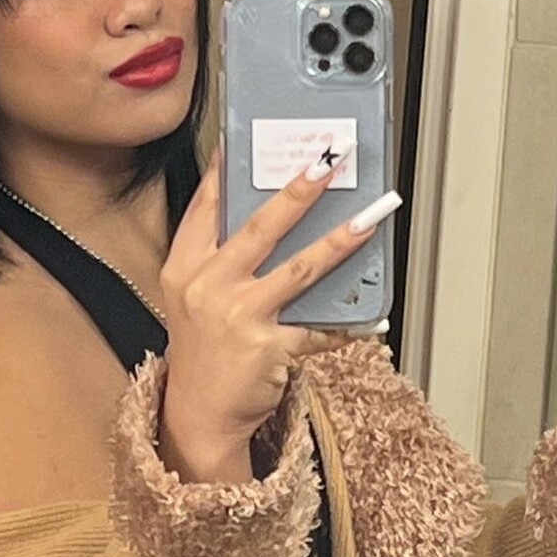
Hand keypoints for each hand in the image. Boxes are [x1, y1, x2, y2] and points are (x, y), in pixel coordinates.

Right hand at [157, 152, 392, 474]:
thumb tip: (272, 220)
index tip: (246, 140)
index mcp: (184, 268)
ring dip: (337, 240)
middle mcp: (207, 287)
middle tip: (327, 161)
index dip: (227, 173)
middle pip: (259, 228)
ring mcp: (237, 316)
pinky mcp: (267, 347)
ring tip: (368, 218)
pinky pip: (317, 328)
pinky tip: (371, 316)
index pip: (206, 209)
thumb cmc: (203, 354)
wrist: (199, 416)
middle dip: (297, 191)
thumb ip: (221, 261)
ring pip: (298, 269)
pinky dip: (345, 323)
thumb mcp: (196, 299)